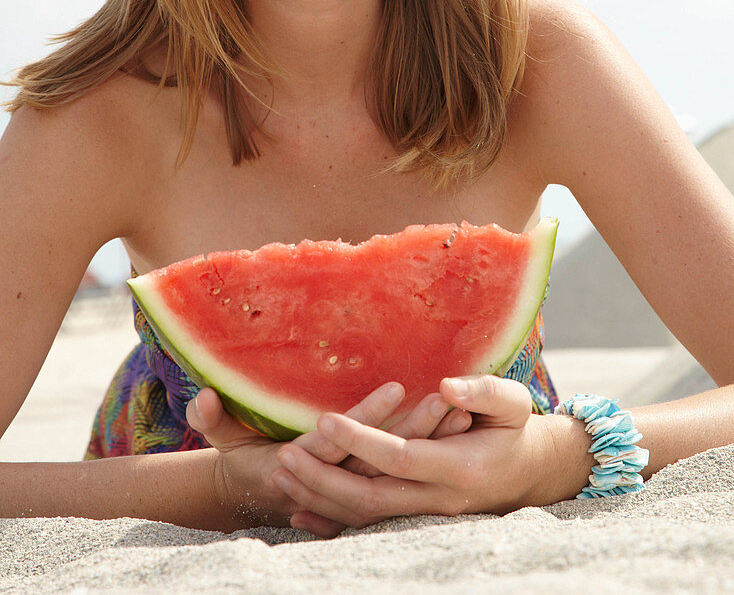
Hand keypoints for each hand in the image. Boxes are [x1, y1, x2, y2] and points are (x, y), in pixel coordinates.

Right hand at [186, 381, 471, 534]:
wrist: (261, 501)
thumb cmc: (244, 463)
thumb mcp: (226, 442)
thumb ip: (213, 420)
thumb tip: (201, 395)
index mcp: (300, 468)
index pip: (339, 444)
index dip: (367, 417)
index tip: (397, 387)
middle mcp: (333, 484)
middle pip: (380, 460)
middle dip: (415, 432)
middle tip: (447, 399)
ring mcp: (354, 491)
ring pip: (401, 470)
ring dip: (430, 443)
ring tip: (462, 410)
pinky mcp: (370, 492)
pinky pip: (407, 476)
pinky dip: (432, 455)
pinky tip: (459, 428)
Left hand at [270, 375, 552, 534]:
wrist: (527, 473)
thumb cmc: (515, 428)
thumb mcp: (512, 403)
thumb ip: (482, 392)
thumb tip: (448, 385)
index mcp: (459, 467)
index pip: (400, 458)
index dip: (362, 441)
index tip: (326, 420)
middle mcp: (439, 500)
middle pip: (372, 498)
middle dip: (324, 478)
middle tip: (284, 455)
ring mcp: (424, 515)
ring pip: (364, 516)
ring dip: (319, 498)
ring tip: (281, 473)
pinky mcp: (413, 520)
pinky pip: (366, 528)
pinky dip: (330, 523)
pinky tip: (299, 512)